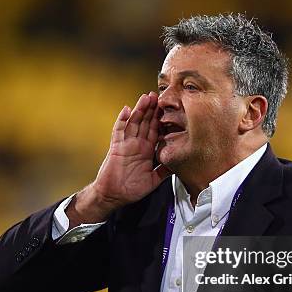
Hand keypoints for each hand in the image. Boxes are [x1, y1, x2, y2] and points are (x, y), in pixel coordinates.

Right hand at [67, 92, 171, 226]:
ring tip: (146, 97)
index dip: (162, 120)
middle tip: (159, 95)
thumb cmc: (131, 189)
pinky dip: (122, 120)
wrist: (113, 196)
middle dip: (152, 109)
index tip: (170, 108)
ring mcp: (126, 144)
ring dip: (140, 110)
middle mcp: (137, 144)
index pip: (156, 131)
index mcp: (147, 151)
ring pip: (134, 122)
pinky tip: (127, 109)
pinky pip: (118, 131)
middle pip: (146, 122)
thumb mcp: (153, 180)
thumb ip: (164, 171)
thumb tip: (178, 164)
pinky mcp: (116, 147)